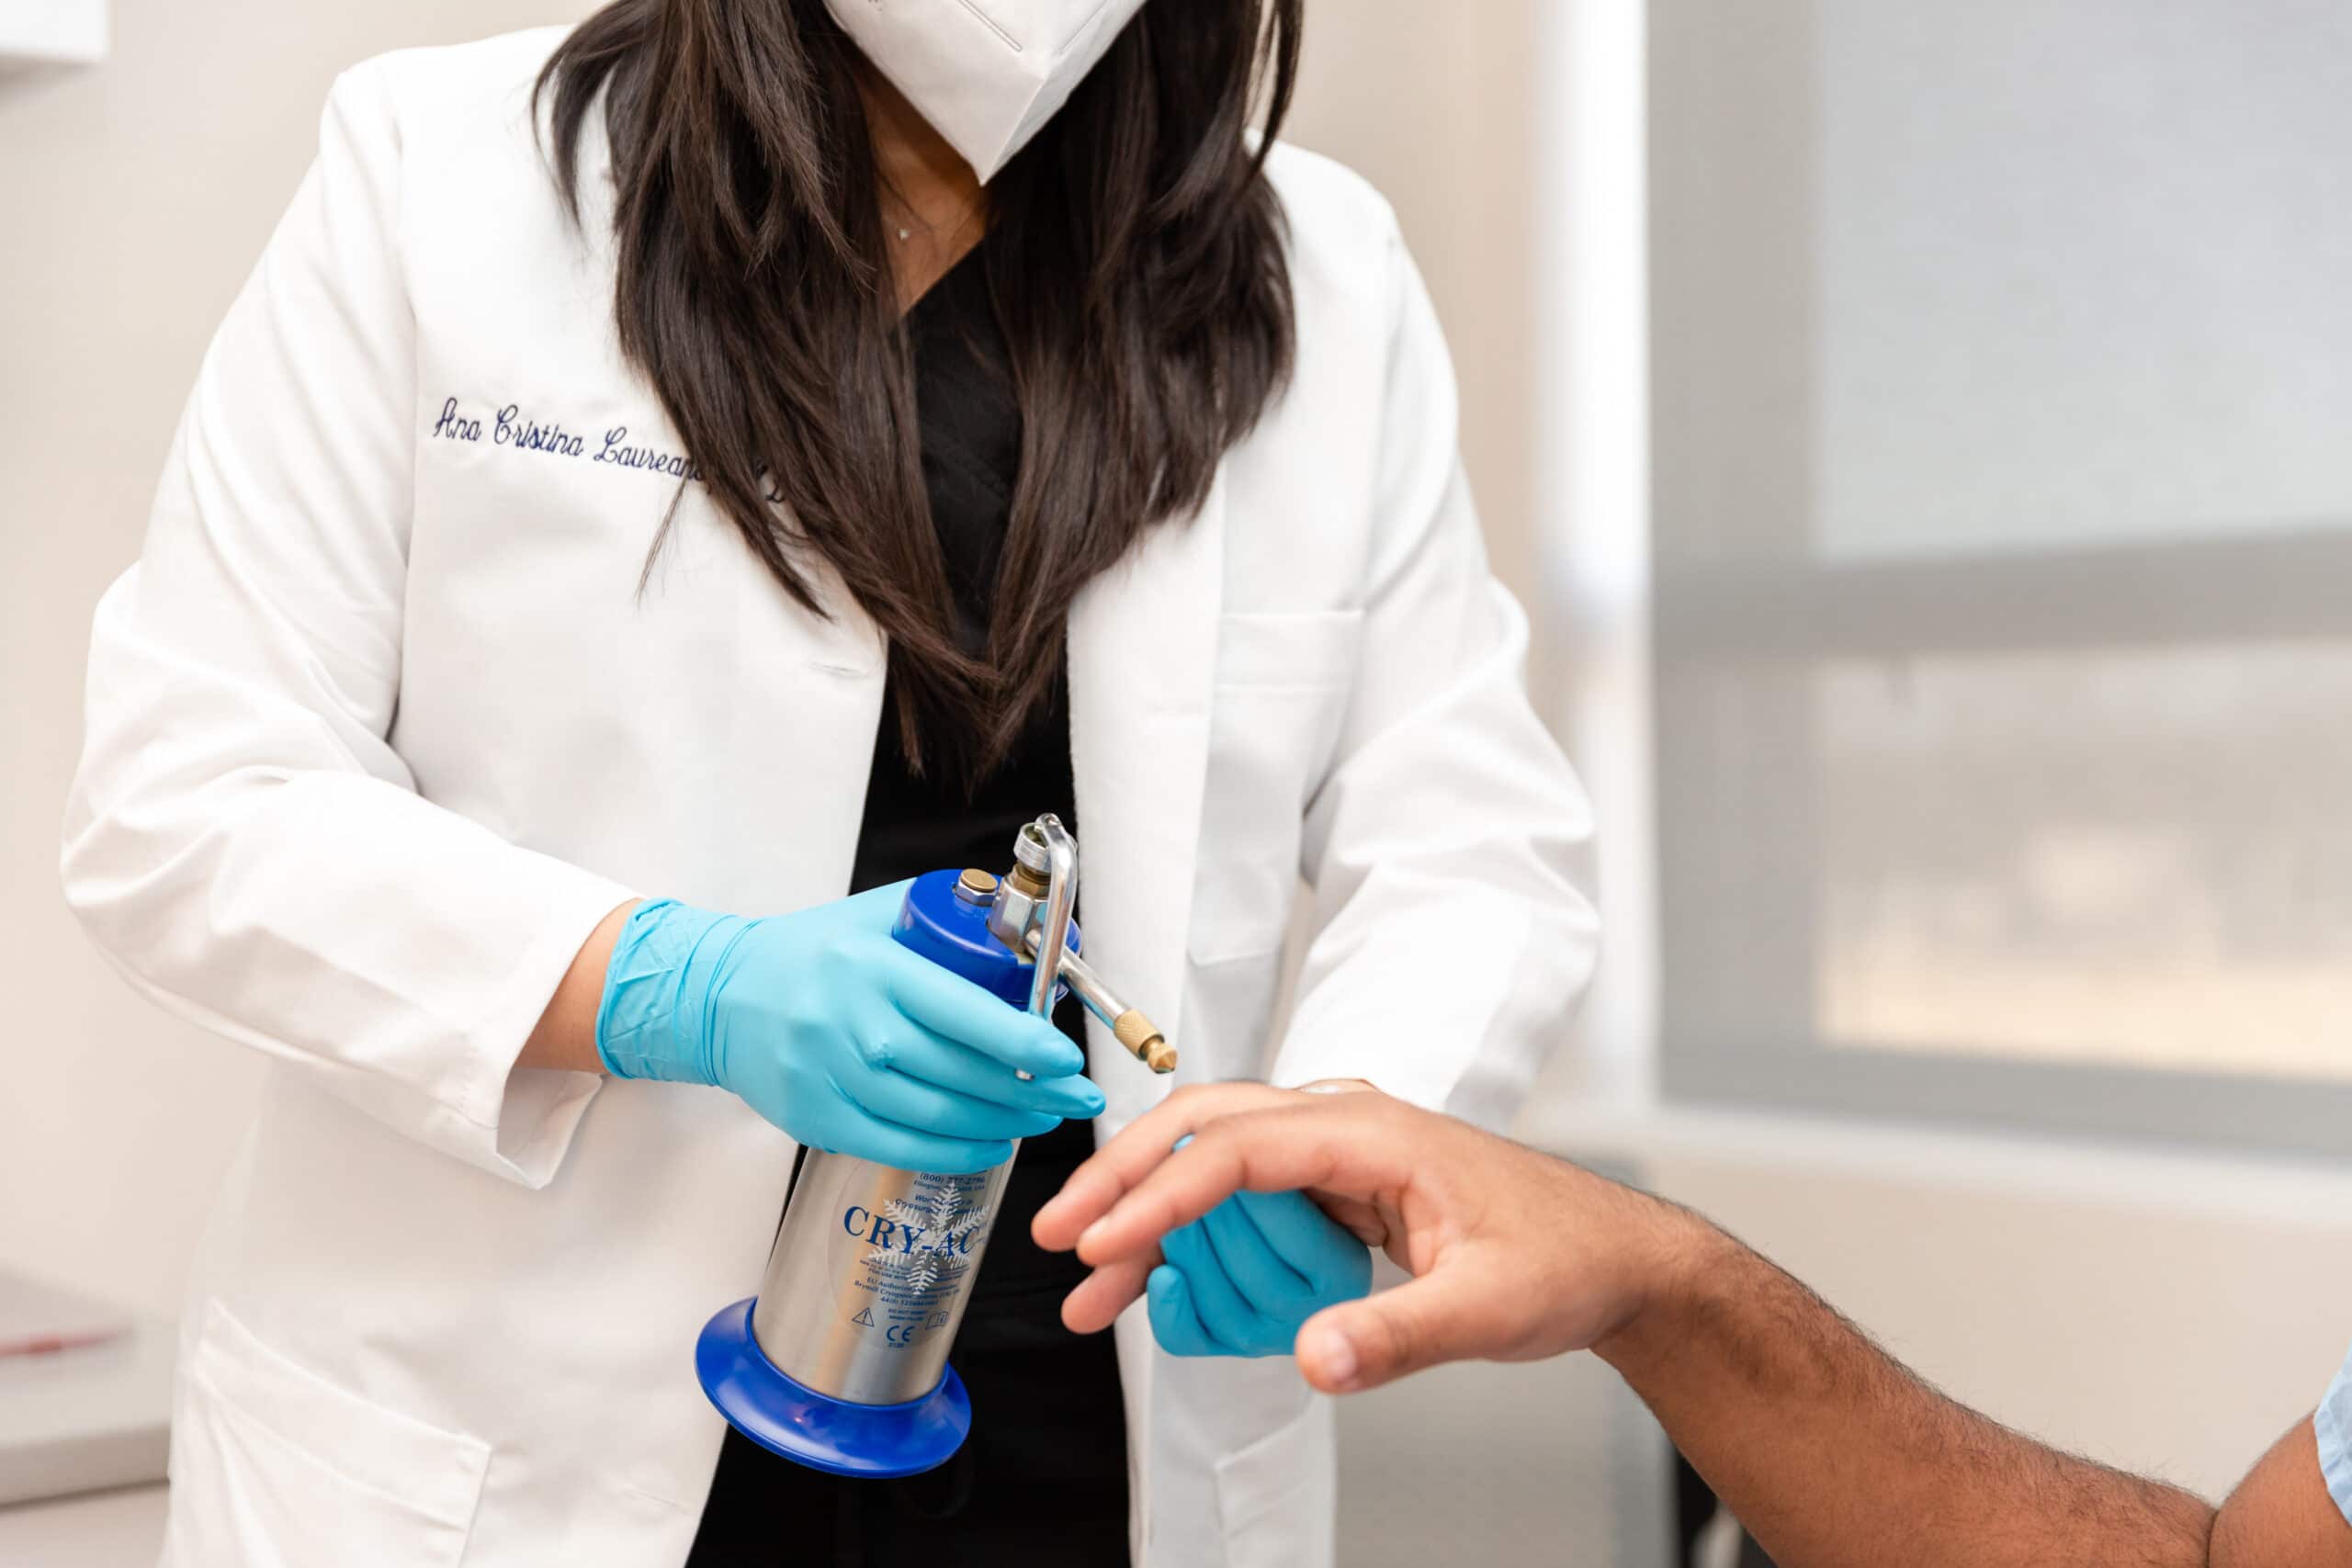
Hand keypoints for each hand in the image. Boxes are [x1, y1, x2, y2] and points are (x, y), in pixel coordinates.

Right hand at [596, 884, 1103, 1172]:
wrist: (717, 997)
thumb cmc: (810, 952)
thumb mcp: (876, 916)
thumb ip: (949, 920)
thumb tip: (1030, 940)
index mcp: (873, 968)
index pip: (962, 1013)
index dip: (1022, 1042)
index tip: (1066, 1056)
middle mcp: (852, 1026)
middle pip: (958, 1073)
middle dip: (1031, 1090)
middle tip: (1077, 1095)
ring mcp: (831, 1079)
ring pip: (936, 1117)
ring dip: (1003, 1123)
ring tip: (1045, 1115)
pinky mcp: (818, 1120)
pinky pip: (901, 1148)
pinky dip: (956, 1152)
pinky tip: (993, 1141)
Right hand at [1034, 1084, 1692, 1391]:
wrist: (1611, 1258)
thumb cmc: (1565, 1258)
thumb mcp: (1490, 1308)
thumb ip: (1400, 1334)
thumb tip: (1315, 1358)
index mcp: (1375, 1132)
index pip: (1240, 1145)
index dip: (1164, 1193)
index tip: (1110, 1243)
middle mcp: (1345, 1127)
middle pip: (1205, 1127)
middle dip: (1124, 1178)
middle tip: (1063, 1238)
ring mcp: (1337, 1157)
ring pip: (1213, 1163)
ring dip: (1147, 1216)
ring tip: (1091, 1289)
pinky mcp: (1335, 1191)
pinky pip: (1243, 1200)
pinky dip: (1191, 1238)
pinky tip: (1156, 1287)